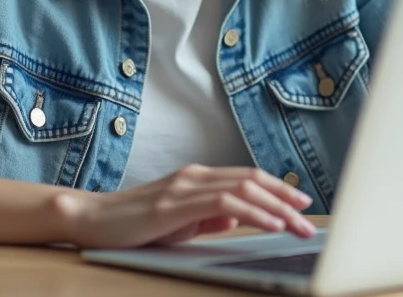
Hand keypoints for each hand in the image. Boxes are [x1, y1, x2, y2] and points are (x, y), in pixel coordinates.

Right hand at [52, 164, 315, 247]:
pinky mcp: (174, 204)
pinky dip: (252, 212)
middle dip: (285, 199)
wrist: (93, 219)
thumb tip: (236, 217)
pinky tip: (269, 223)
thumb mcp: (179, 220)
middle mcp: (194, 177)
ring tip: (297, 225)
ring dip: (276, 208)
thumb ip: (207, 217)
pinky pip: (223, 204)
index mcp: (197, 179)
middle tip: (309, 219)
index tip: (301, 203)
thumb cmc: (134, 223)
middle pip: (252, 180)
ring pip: (243, 189)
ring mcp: (184, 188)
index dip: (278, 188)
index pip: (247, 178)